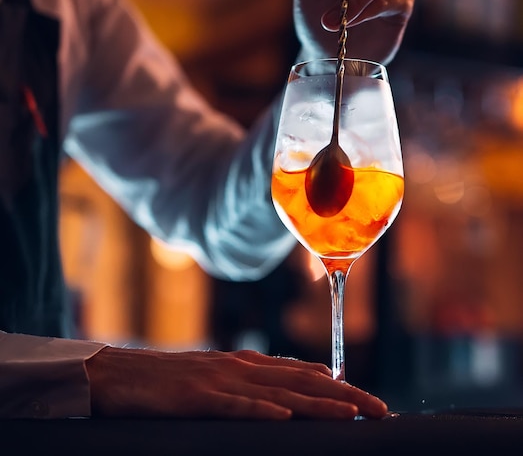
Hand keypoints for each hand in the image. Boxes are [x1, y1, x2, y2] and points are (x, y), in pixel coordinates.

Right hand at [86, 346, 387, 419]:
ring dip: (318, 403)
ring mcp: (221, 380)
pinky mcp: (198, 397)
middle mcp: (241, 367)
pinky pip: (235, 405)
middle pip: (302, 380)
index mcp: (247, 363)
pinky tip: (284, 416)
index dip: (339, 386)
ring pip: (279, 392)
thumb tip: (293, 386)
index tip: (368, 400)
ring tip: (352, 414)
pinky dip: (262, 409)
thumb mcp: (218, 376)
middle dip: (344, 395)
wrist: (123, 374)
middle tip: (380, 410)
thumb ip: (255, 378)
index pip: (303, 373)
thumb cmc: (172, 380)